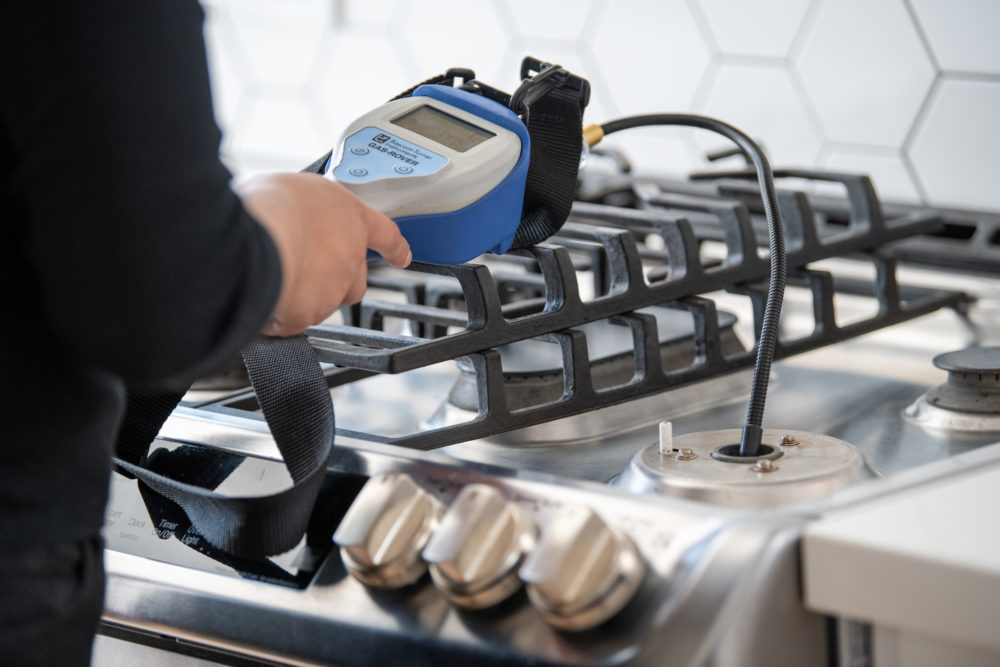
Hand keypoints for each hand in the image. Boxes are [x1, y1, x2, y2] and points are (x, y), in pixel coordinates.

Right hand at [236, 172, 410, 336]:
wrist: (255, 243)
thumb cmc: (269, 208)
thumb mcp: (291, 187)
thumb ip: (303, 206)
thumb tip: (289, 211)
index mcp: (351, 218)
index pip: (386, 234)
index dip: (395, 248)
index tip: (401, 256)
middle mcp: (350, 256)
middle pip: (356, 279)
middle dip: (337, 279)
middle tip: (307, 267)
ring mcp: (334, 289)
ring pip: (325, 301)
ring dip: (305, 294)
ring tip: (275, 277)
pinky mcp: (310, 314)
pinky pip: (296, 319)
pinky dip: (281, 314)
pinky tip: (264, 297)